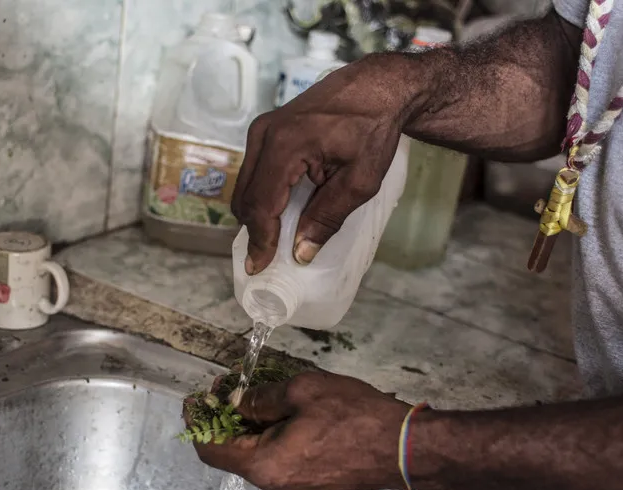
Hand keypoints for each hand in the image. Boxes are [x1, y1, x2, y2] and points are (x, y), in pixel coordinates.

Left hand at [193, 371, 410, 489]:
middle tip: (229, 387)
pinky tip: (280, 411)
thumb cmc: (354, 417)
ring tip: (256, 393)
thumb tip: (237, 403)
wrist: (403, 447)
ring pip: (255, 456)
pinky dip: (268, 436)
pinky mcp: (310, 483)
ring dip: (248, 426)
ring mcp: (292, 487)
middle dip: (224, 419)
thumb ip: (261, 398)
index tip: (196, 398)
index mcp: (264, 465)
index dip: (197, 423)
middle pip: (231, 454)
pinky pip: (276, 460)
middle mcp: (273, 484)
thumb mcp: (303, 392)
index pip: (211, 451)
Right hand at [231, 54, 423, 274]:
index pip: (261, 204)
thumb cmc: (373, 129)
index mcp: (285, 146)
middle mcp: (265, 135)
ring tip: (275, 238)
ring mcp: (262, 129)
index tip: (259, 268)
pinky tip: (279, 212)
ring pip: (246, 186)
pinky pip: (254, 172)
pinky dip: (261, 196)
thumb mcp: (360, 181)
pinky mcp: (267, 130)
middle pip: (245, 198)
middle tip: (267, 260)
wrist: (376, 88)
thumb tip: (301, 252)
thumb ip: (327, 217)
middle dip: (255, 231)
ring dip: (257, 214)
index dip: (260, 241)